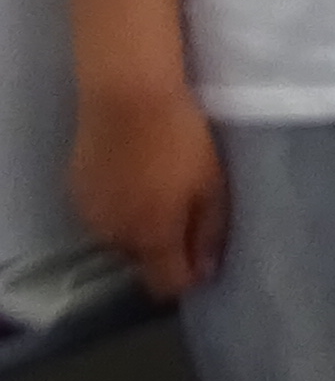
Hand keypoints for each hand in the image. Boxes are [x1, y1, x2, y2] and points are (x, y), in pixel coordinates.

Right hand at [70, 82, 228, 298]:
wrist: (128, 97)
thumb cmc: (180, 139)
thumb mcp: (212, 185)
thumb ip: (209, 232)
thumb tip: (206, 272)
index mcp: (152, 238)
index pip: (165, 284)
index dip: (186, 277)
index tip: (203, 259)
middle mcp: (114, 236)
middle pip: (142, 261)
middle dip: (163, 248)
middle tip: (184, 211)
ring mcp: (90, 214)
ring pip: (119, 238)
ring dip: (138, 227)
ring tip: (159, 190)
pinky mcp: (76, 191)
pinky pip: (102, 214)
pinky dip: (118, 206)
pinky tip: (134, 177)